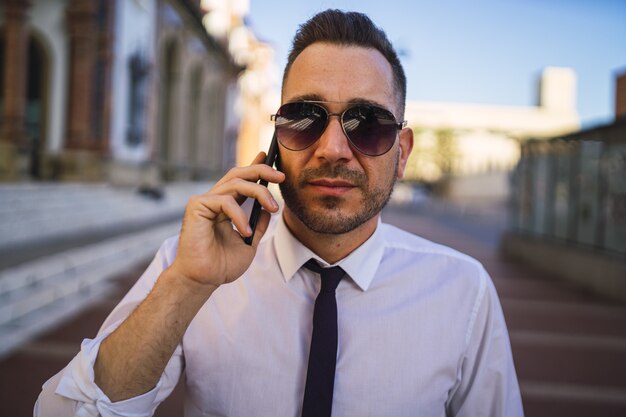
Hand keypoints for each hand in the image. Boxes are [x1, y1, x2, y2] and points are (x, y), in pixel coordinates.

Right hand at [169, 152, 284, 286]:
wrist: (204, 280)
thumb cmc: (221, 265)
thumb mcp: (249, 244)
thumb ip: (258, 226)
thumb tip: (269, 210)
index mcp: (226, 206)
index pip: (241, 180)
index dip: (255, 166)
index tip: (270, 157)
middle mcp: (215, 200)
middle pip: (239, 174)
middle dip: (262, 170)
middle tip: (281, 176)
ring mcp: (205, 201)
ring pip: (237, 183)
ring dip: (260, 192)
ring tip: (273, 208)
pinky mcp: (197, 206)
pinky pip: (225, 202)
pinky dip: (240, 216)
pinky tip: (245, 233)